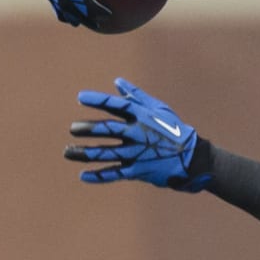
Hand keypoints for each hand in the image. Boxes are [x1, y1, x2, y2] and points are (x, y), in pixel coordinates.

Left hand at [65, 78, 212, 189]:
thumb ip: (136, 96)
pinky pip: (115, 174)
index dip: (98, 100)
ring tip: (67, 152)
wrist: (192, 158)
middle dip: (89, 129)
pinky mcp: (138, 170)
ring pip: (107, 154)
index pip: (117, 105)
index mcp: (142, 116)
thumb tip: (117, 82)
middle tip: (73, 129)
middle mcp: (138, 134)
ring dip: (85, 153)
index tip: (80, 97)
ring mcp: (137, 154)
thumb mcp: (158, 109)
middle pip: (108, 130)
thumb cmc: (174, 130)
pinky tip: (83, 176)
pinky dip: (99, 176)